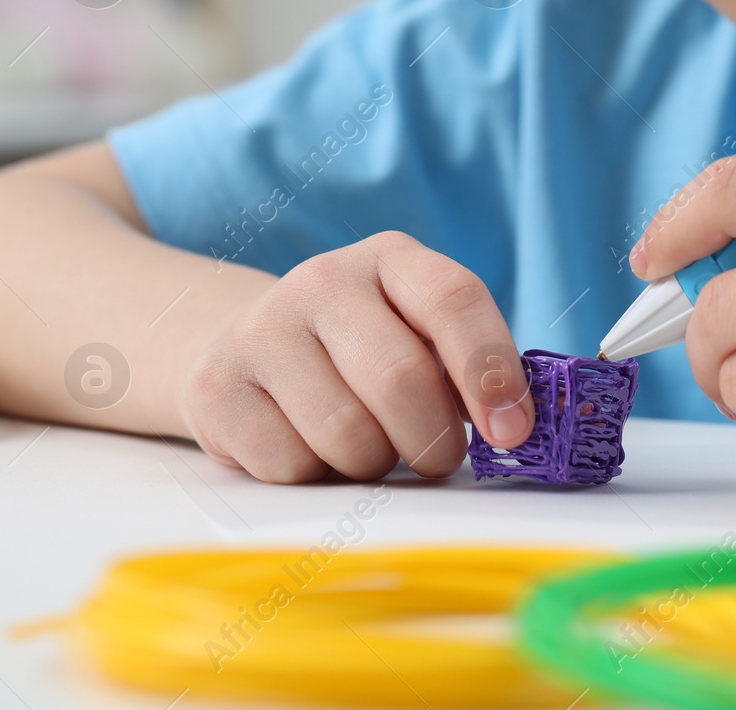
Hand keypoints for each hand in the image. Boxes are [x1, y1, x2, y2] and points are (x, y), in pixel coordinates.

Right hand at [179, 231, 533, 482]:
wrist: (243, 346)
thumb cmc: (362, 352)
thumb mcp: (419, 335)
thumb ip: (467, 367)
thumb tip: (519, 424)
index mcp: (392, 259)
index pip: (454, 300)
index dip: (491, 370)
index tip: (514, 431)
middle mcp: (324, 280)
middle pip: (400, 378)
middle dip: (434, 439)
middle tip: (438, 458)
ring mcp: (262, 329)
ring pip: (346, 433)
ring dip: (374, 462)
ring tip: (369, 446)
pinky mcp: (216, 386)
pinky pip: (290, 464)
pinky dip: (316, 475)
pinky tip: (310, 446)